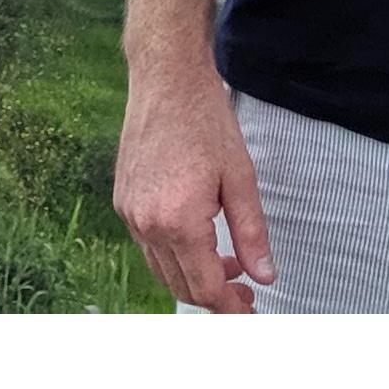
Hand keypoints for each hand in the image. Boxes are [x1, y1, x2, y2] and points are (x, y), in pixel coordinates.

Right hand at [115, 55, 274, 311]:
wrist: (166, 79)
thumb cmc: (206, 121)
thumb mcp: (240, 177)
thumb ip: (251, 233)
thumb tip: (264, 276)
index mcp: (178, 222)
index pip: (204, 288)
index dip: (230, 306)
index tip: (250, 309)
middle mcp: (147, 224)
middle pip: (180, 287)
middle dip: (214, 296)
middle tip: (245, 289)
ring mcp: (130, 213)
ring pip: (161, 270)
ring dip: (194, 276)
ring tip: (227, 262)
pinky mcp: (123, 201)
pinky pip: (148, 245)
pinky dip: (174, 254)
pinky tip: (199, 237)